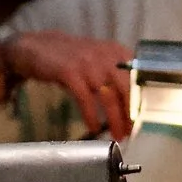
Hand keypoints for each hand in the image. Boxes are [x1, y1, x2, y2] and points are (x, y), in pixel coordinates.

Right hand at [0, 29, 134, 139]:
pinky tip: (95, 127)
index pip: (139, 78)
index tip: (145, 119)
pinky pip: (85, 99)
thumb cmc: (73, 59)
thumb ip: (117, 75)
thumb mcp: (99, 60)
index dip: (143, 100)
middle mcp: (106, 55)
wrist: (37, 47)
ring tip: (118, 135)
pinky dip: (91, 116)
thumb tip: (135, 103)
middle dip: (131, 114)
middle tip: (131, 131)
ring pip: (108, 96)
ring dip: (115, 119)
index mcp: (118, 52)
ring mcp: (88, 63)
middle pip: (127, 89)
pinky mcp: (69, 72)